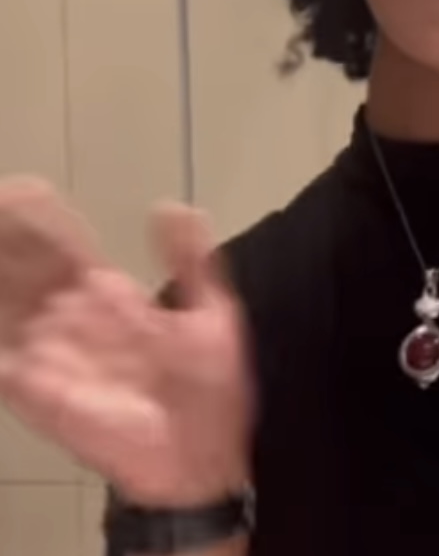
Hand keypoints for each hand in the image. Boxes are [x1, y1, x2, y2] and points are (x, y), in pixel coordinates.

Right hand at [0, 180, 252, 506]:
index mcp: (113, 298)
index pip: (69, 250)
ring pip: (10, 312)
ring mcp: (55, 358)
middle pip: (29, 274)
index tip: (23, 188)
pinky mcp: (43, 398)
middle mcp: (75, 321)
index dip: (46, 221)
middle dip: (9, 244)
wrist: (203, 456)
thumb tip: (169, 205)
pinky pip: (6, 369)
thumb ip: (190, 260)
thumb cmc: (209, 385)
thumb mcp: (212, 314)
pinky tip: (4, 344)